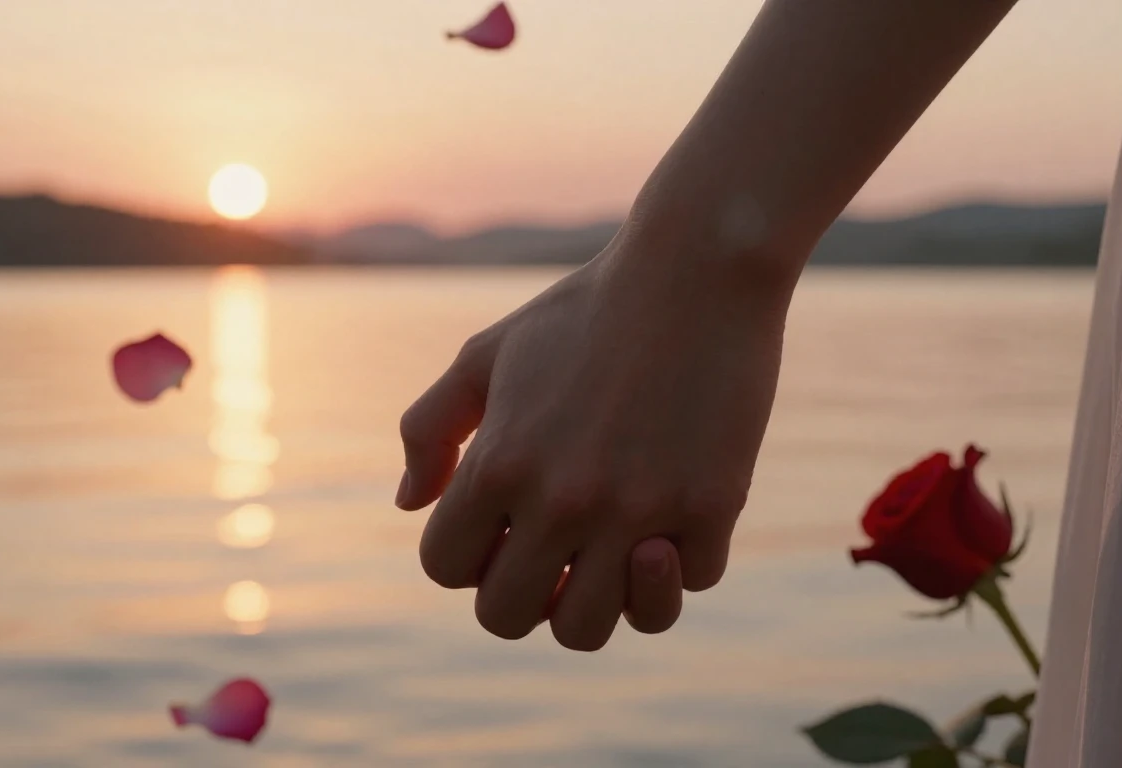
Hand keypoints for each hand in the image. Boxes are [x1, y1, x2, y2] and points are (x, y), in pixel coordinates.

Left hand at [397, 229, 789, 649]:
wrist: (694, 268)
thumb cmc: (583, 311)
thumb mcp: (486, 354)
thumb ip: (430, 429)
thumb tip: (409, 505)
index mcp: (498, 463)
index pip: (446, 567)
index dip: (468, 553)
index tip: (504, 524)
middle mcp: (561, 499)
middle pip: (506, 617)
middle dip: (521, 593)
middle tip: (555, 553)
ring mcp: (639, 510)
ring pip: (591, 630)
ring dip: (597, 601)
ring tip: (614, 553)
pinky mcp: (712, 506)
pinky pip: (688, 585)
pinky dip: (682, 560)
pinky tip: (677, 507)